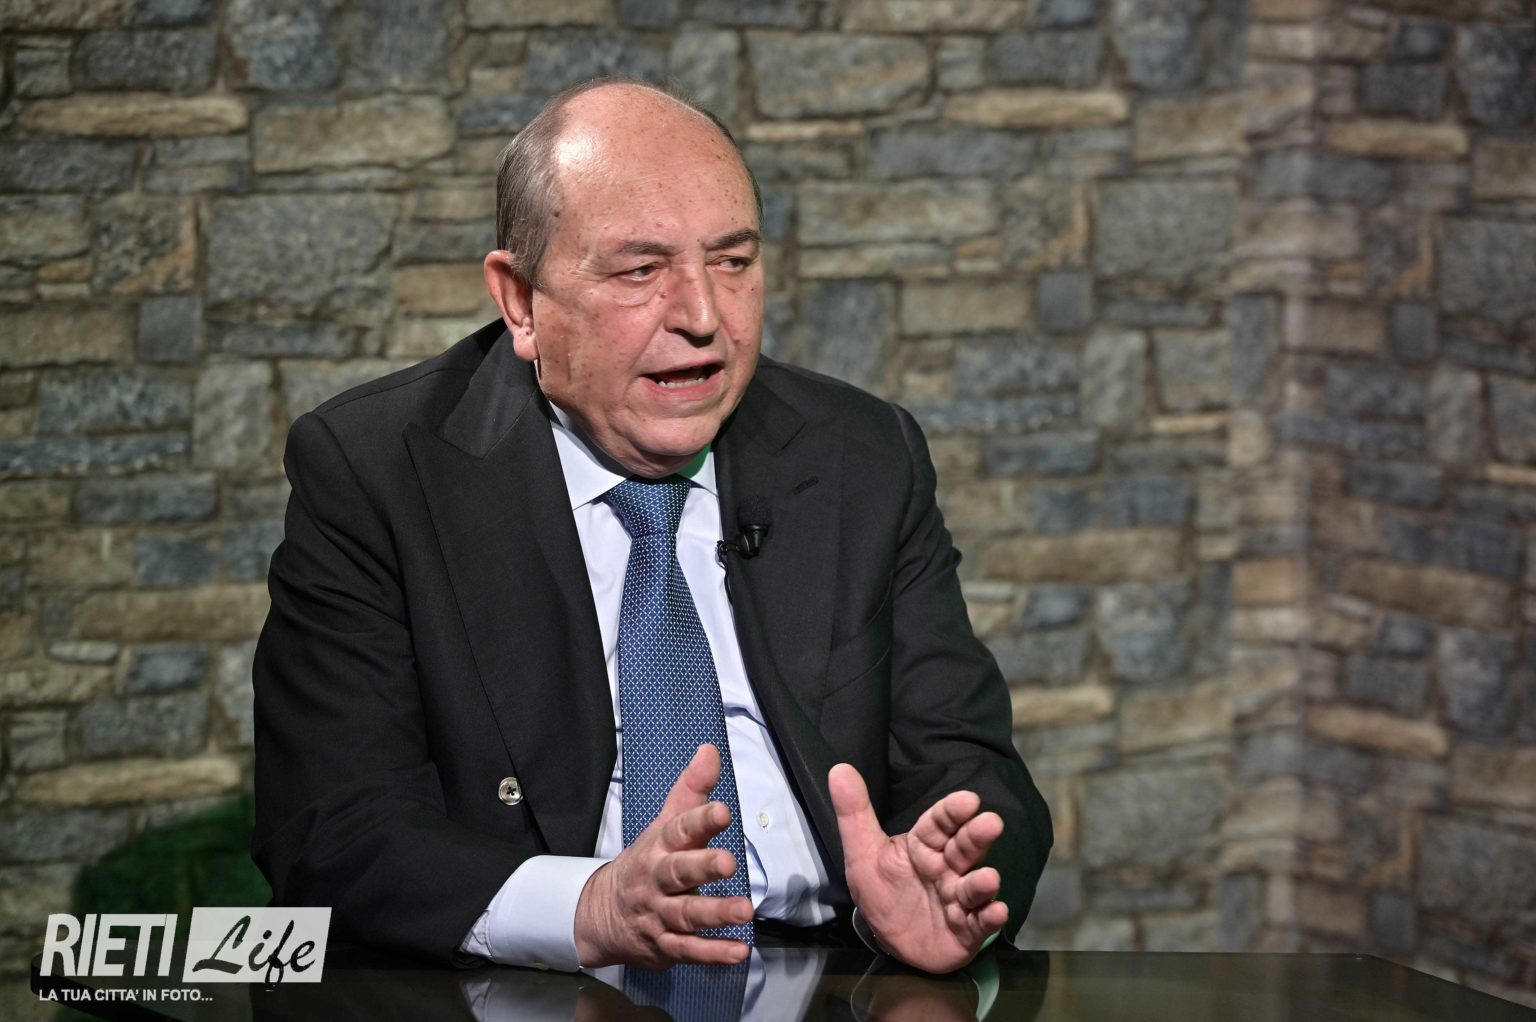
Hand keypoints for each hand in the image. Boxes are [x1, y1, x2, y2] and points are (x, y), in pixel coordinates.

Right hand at [573, 744, 752, 968]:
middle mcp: (658, 880)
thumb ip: (692, 790)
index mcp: (660, 845)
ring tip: (744, 911)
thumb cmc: (647, 861)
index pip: (679, 829)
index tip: (722, 811)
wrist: (603, 912)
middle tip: (727, 863)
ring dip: (715, 913)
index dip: (700, 819)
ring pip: (686, 914)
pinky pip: (689, 950)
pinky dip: (713, 953)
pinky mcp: (665, 944)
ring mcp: (660, 914)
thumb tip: (710, 751)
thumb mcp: (665, 823)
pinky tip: (738, 950)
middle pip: (678, 872)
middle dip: (702, 867)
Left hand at [830, 763, 1006, 973]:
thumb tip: (839, 769)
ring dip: (982, 883)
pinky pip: (980, 924)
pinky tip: (996, 911)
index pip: (939, 823)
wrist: (893, 942)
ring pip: (974, 887)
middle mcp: (947, 869)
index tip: (968, 799)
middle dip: (977, 837)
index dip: (952, 811)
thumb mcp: (862, 854)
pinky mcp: (966, 930)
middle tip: (991, 823)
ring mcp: (958, 899)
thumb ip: (854, 813)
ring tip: (988, 878)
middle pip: (964, 849)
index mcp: (924, 847)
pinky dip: (990, 918)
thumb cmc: (885, 893)